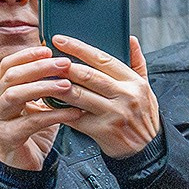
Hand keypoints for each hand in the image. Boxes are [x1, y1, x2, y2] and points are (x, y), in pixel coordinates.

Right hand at [0, 45, 76, 171]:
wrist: (25, 165)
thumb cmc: (35, 132)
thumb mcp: (41, 106)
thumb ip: (48, 88)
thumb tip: (68, 66)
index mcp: (4, 92)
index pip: (8, 66)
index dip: (27, 56)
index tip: (48, 49)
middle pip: (11, 77)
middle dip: (38, 68)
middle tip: (64, 64)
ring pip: (14, 96)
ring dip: (42, 88)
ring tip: (67, 86)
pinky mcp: (7, 137)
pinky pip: (29, 123)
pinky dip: (53, 115)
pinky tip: (73, 112)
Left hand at [51, 35, 160, 160]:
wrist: (146, 148)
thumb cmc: (142, 115)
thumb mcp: (146, 88)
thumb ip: (137, 63)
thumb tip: (130, 39)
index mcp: (135, 83)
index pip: (103, 59)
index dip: (79, 48)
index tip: (59, 40)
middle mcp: (125, 96)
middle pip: (88, 75)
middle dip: (63, 65)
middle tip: (45, 58)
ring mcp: (114, 114)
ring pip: (77, 94)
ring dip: (56, 85)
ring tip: (42, 78)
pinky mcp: (102, 130)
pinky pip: (73, 115)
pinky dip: (57, 108)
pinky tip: (47, 101)